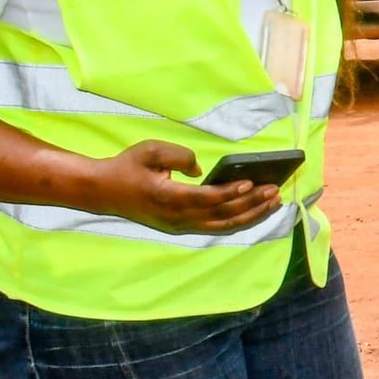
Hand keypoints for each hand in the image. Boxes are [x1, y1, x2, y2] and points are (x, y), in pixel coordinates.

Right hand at [89, 141, 280, 234]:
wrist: (103, 191)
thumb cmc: (127, 166)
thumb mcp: (150, 150)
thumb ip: (178, 156)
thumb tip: (201, 169)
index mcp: (169, 197)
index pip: (209, 198)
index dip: (232, 192)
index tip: (253, 182)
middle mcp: (177, 217)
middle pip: (222, 215)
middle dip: (251, 203)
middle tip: (274, 191)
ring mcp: (180, 226)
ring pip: (222, 226)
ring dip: (250, 215)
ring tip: (273, 203)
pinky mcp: (181, 227)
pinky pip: (215, 228)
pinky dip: (237, 221)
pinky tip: (254, 212)